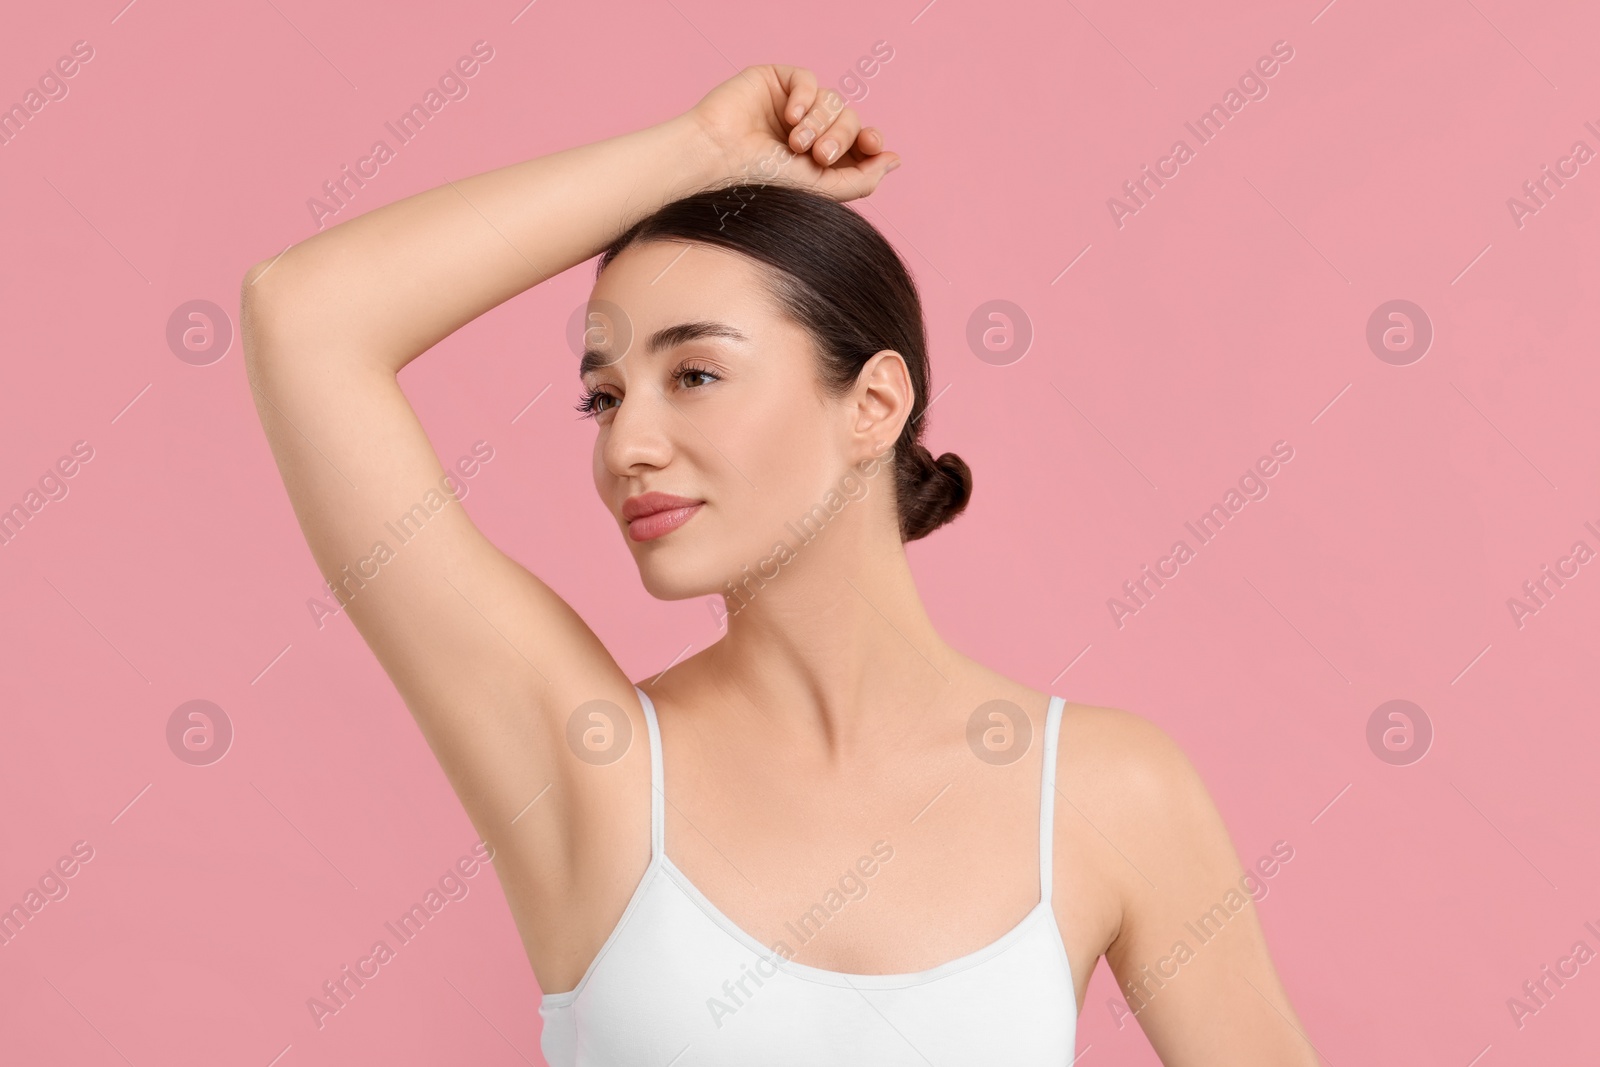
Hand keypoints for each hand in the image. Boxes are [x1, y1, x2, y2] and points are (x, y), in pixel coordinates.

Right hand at [685, 64, 900, 201]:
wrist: (720, 160)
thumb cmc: (762, 181)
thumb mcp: (821, 188)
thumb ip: (862, 179)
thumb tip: (895, 160)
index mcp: (820, 157)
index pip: (860, 141)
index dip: (871, 140)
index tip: (873, 146)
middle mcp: (809, 130)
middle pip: (850, 119)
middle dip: (841, 136)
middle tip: (817, 155)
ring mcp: (793, 105)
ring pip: (833, 100)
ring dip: (820, 123)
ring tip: (795, 143)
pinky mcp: (776, 82)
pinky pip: (809, 80)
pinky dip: (806, 98)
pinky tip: (790, 117)